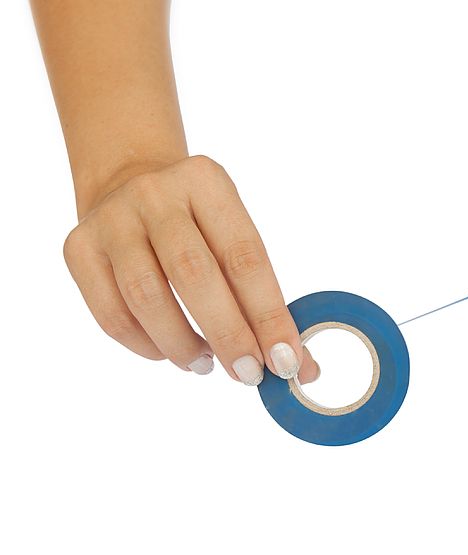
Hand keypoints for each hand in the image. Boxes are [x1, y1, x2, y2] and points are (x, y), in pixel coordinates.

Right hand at [63, 155, 318, 383]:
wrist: (127, 179)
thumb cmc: (199, 226)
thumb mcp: (235, 237)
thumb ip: (266, 300)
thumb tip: (302, 368)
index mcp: (208, 183)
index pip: (245, 257)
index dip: (268, 315)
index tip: (287, 359)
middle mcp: (155, 194)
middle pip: (194, 275)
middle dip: (228, 334)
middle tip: (249, 373)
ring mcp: (111, 219)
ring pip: (146, 298)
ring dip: (183, 345)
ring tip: (206, 365)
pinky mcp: (78, 248)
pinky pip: (111, 314)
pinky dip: (146, 347)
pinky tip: (170, 354)